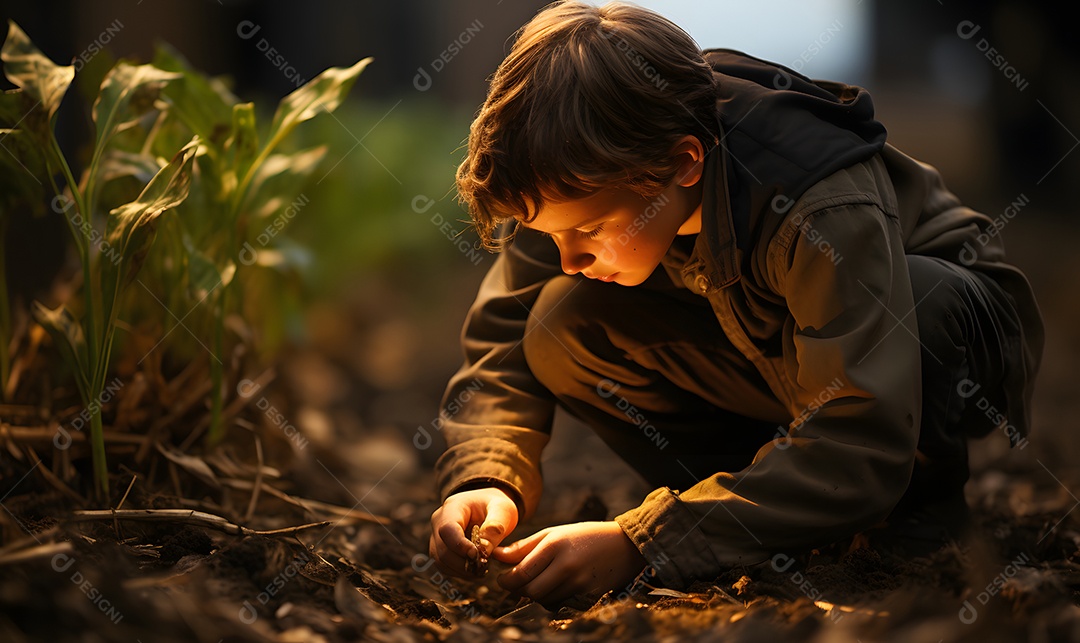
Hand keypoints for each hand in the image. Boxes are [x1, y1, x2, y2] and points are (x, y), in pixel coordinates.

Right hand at [429, 487, 518, 576]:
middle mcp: (439, 522)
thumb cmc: (494, 505)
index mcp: (453, 507)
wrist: (487, 506)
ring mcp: (437, 537)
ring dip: (462, 570)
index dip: (460, 546)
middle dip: (464, 563)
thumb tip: (485, 548)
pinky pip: (444, 567)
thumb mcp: (503, 508)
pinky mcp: (440, 550)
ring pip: (441, 562)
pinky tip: (475, 570)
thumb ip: (496, 525)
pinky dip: (459, 572)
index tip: (478, 555)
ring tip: (482, 569)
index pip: (447, 529)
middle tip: (484, 567)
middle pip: (442, 549)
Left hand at [491, 521, 647, 607]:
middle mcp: (566, 565)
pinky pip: (559, 603)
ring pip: (543, 600)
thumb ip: (524, 547)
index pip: (521, 572)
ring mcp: (578, 582)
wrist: (624, 546)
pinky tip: (553, 586)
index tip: (501, 578)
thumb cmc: (584, 536)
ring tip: (536, 581)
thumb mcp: (553, 534)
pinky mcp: (587, 595)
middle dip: (517, 590)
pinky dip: (550, 599)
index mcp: (555, 544)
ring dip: (533, 595)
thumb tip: (497, 556)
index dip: (506, 580)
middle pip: (530, 591)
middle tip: (513, 584)